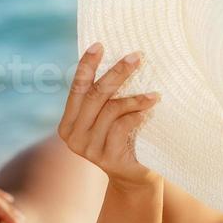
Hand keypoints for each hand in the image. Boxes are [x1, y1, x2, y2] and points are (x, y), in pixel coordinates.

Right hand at [58, 42, 160, 187]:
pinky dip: (137, 115)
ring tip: (154, 94)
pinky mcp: (107, 159)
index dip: (87, 65)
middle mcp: (72, 136)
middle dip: (116, 73)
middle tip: (137, 56)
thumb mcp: (109, 118)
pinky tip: (149, 111)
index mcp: (68, 123)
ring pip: (110, 110)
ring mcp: (88, 149)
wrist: (136, 178)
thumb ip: (103, 100)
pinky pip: (122, 127)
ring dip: (135, 98)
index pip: (76, 88)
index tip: (99, 44)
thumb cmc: (125, 140)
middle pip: (94, 95)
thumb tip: (117, 57)